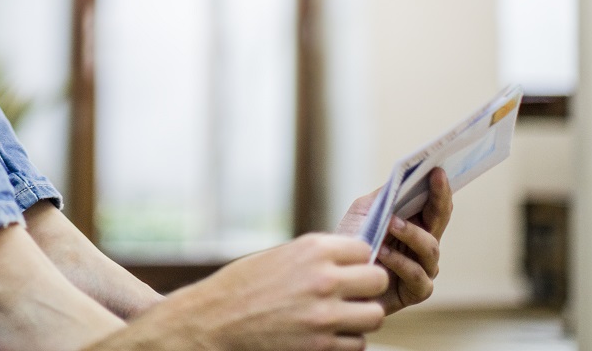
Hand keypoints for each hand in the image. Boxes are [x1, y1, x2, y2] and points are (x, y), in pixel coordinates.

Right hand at [101, 234, 386, 350]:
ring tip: (342, 315)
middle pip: (378, 281)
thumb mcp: (280, 256)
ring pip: (375, 316)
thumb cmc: (241, 286)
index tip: (348, 267)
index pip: (364, 249)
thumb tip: (350, 262)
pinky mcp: (321, 347)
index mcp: (313, 250)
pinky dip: (346, 341)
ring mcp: (325, 316)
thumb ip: (317, 257)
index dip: (357, 260)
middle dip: (367, 287)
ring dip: (361, 316)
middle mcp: (323, 280)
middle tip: (352, 292)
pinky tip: (327, 333)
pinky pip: (357, 344)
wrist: (213, 320)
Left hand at [334, 167, 452, 313]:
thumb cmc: (352, 242)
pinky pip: (417, 275)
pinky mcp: (416, 291)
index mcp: (414, 224)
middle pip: (440, 220)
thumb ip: (384, 197)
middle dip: (438, 199)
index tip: (438, 170)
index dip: (439, 188)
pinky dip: (401, 262)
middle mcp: (423, 245)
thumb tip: (402, 178)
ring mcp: (423, 268)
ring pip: (431, 247)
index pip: (434, 204)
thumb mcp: (364, 212)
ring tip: (391, 223)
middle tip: (432, 180)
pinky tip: (384, 253)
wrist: (336, 276)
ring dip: (411, 233)